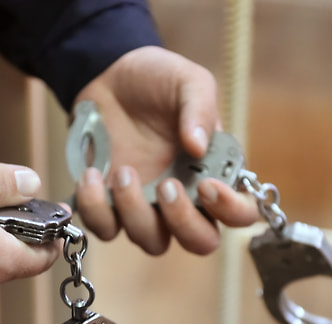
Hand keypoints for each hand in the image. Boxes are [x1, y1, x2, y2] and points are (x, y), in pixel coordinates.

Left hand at [73, 46, 257, 254]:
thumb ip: (199, 108)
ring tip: (123, 173)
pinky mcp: (109, 206)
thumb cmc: (156, 80)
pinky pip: (105, 229)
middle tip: (166, 186)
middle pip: (199, 242)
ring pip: (152, 242)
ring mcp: (146, 206)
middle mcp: (184, 198)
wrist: (108, 74)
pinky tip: (92, 175)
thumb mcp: (186, 81)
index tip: (206, 185)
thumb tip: (198, 145)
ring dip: (136, 215)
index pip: (239, 213)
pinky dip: (96, 209)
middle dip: (184, 223)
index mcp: (213, 172)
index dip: (230, 210)